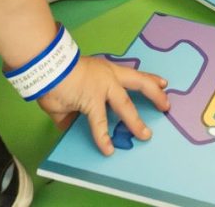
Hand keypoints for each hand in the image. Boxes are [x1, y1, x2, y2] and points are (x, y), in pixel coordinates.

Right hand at [37, 54, 169, 155]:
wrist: (47, 66)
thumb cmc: (59, 73)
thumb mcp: (74, 88)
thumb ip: (75, 107)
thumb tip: (69, 123)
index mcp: (108, 70)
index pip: (134, 74)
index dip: (150, 79)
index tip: (163, 83)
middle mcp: (110, 76)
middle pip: (139, 83)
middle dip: (155, 94)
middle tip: (166, 106)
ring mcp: (102, 88)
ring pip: (125, 105)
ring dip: (135, 122)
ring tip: (145, 135)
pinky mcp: (91, 100)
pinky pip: (98, 123)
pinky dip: (103, 137)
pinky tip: (108, 149)